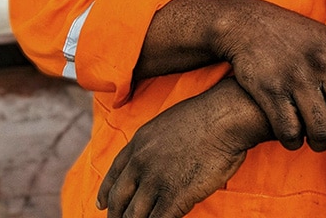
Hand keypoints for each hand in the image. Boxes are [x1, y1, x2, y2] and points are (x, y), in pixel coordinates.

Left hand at [97, 78, 267, 217]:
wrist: (223, 117)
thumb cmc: (204, 118)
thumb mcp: (166, 124)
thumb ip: (154, 146)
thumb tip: (153, 162)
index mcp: (138, 143)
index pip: (113, 175)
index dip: (106, 193)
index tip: (101, 205)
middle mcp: (141, 163)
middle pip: (119, 201)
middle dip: (116, 217)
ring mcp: (156, 181)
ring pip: (134, 217)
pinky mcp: (174, 197)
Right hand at [211, 0, 325, 152]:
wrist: (246, 24)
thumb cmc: (290, 33)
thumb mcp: (323, 34)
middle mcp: (322, 60)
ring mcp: (296, 76)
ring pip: (322, 130)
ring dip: (321, 142)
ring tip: (318, 139)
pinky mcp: (271, 90)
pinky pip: (291, 132)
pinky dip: (294, 142)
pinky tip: (293, 136)